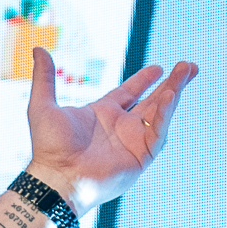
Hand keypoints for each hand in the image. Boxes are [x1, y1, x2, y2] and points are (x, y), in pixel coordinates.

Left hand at [26, 47, 197, 210]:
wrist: (57, 178)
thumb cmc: (48, 148)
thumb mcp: (43, 105)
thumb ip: (45, 77)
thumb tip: (37, 50)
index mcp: (102, 114)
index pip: (129, 93)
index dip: (144, 80)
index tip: (159, 68)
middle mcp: (120, 128)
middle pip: (152, 101)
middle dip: (172, 83)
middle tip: (188, 66)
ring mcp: (131, 143)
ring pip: (160, 114)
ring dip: (174, 93)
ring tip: (187, 71)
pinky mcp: (140, 157)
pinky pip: (157, 132)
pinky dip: (165, 114)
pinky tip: (170, 96)